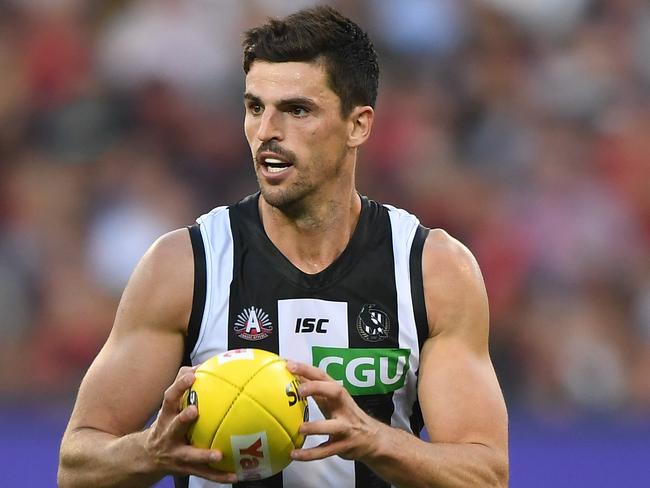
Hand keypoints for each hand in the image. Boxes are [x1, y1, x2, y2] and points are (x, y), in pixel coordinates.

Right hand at [144, 366, 237, 483]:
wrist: (146, 456)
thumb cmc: (166, 422)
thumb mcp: (170, 405)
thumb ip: (183, 385)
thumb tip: (203, 365)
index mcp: (166, 416)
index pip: (169, 398)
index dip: (178, 386)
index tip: (191, 377)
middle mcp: (168, 434)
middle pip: (174, 426)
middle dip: (183, 419)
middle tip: (194, 411)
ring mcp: (176, 453)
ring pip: (189, 455)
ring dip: (203, 455)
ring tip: (218, 454)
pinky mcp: (185, 469)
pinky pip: (203, 473)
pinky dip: (219, 476)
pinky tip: (235, 475)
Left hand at [287, 361, 383, 462]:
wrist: (373, 439)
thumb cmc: (347, 415)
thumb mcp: (333, 400)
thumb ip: (316, 390)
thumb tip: (294, 376)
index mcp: (338, 394)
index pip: (323, 376)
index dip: (307, 369)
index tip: (289, 364)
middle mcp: (344, 407)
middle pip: (335, 391)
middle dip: (317, 387)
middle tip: (299, 390)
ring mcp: (345, 427)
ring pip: (332, 426)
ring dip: (316, 427)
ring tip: (300, 428)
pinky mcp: (343, 446)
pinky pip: (326, 451)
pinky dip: (310, 454)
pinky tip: (295, 454)